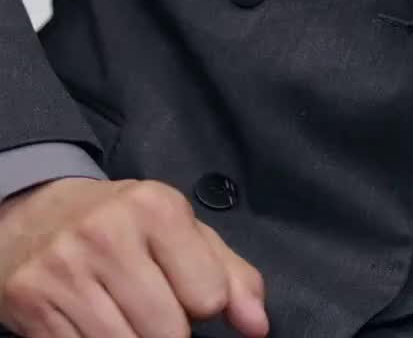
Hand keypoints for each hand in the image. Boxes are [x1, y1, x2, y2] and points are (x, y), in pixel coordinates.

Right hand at [0, 176, 267, 336]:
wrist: (36, 214)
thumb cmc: (121, 225)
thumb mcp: (180, 230)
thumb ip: (230, 274)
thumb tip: (258, 326)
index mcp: (155, 207)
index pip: (208, 296)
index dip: (203, 304)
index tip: (186, 292)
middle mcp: (108, 234)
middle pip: (168, 331)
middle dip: (169, 331)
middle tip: (154, 308)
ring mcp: (66, 270)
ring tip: (127, 316)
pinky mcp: (34, 303)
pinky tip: (96, 324)